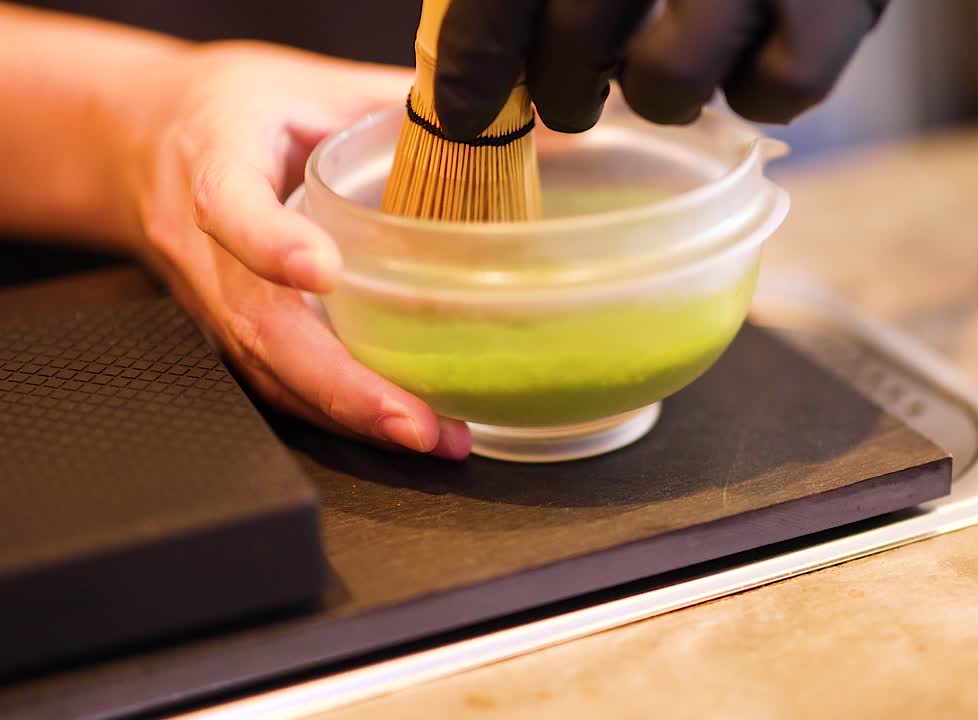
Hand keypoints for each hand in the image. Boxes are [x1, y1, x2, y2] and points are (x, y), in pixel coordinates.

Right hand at [128, 41, 471, 458]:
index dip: (270, 242)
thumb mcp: (308, 82)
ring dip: (353, 416)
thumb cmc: (235, 110)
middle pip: (261, 327)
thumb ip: (394, 100)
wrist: (144, 142)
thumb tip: (512, 119)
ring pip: (272, 373)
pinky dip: (342, 415)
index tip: (322, 271)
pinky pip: (280, 386)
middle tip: (416, 421)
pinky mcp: (231, 335)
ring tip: (433, 436)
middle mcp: (205, 247)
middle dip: (343, 385)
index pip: (230, 205)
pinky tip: (407, 430)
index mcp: (214, 162)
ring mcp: (214, 303)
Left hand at [432, 0, 889, 138]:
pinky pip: (781, 88)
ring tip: (662, 64)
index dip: (475, 55)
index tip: (457, 111)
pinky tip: (750, 57)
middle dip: (559, 87)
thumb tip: (479, 40)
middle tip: (566, 98)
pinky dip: (756, 92)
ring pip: (670, 78)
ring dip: (655, 92)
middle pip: (581, 28)